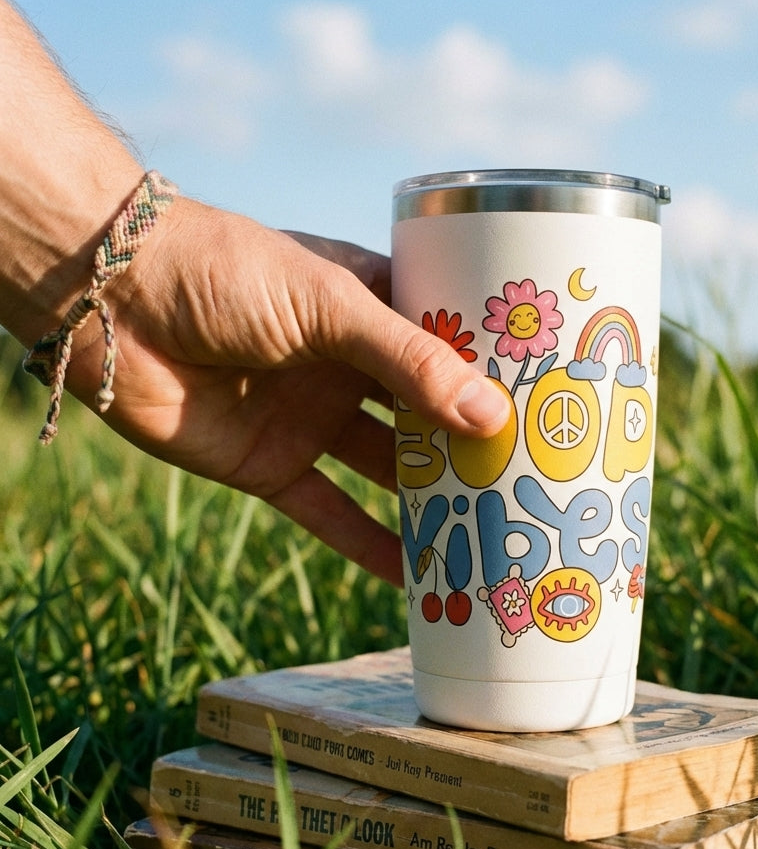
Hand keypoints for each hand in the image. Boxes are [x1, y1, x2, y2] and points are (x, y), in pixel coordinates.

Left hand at [58, 196, 509, 584]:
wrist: (111, 301)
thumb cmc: (225, 270)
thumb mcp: (331, 304)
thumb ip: (409, 362)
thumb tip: (493, 417)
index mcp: (372, 310)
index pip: (451, 349)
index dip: (497, 378)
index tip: (555, 411)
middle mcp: (349, 368)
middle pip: (425, 418)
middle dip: (471, 449)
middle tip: (535, 485)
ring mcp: (312, 418)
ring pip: (386, 471)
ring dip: (430, 502)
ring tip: (492, 535)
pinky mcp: (272, 466)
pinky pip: (327, 513)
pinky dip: (365, 546)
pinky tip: (414, 578)